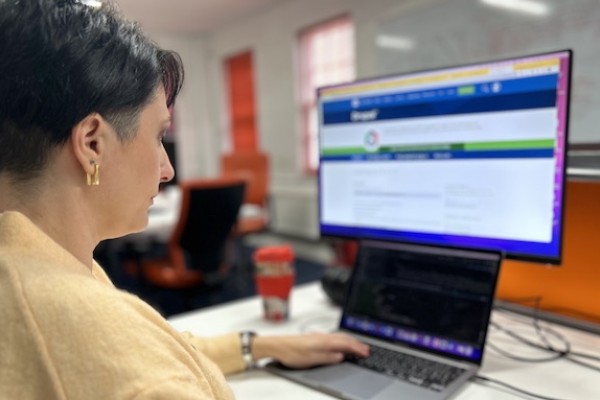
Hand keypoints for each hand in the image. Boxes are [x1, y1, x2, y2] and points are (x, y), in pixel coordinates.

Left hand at [252, 332, 368, 368]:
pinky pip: (334, 337)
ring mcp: (319, 336)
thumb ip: (327, 357)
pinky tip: (342, 343)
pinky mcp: (315, 338)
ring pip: (340, 337)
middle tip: (367, 350)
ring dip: (351, 341)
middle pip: (344, 338)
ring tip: (358, 346)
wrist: (277, 345)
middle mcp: (323, 336)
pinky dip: (343, 340)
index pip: (345, 343)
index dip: (357, 348)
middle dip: (357, 344)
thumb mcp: (311, 359)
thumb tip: (341, 356)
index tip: (366, 353)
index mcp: (324, 341)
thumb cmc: (291, 352)